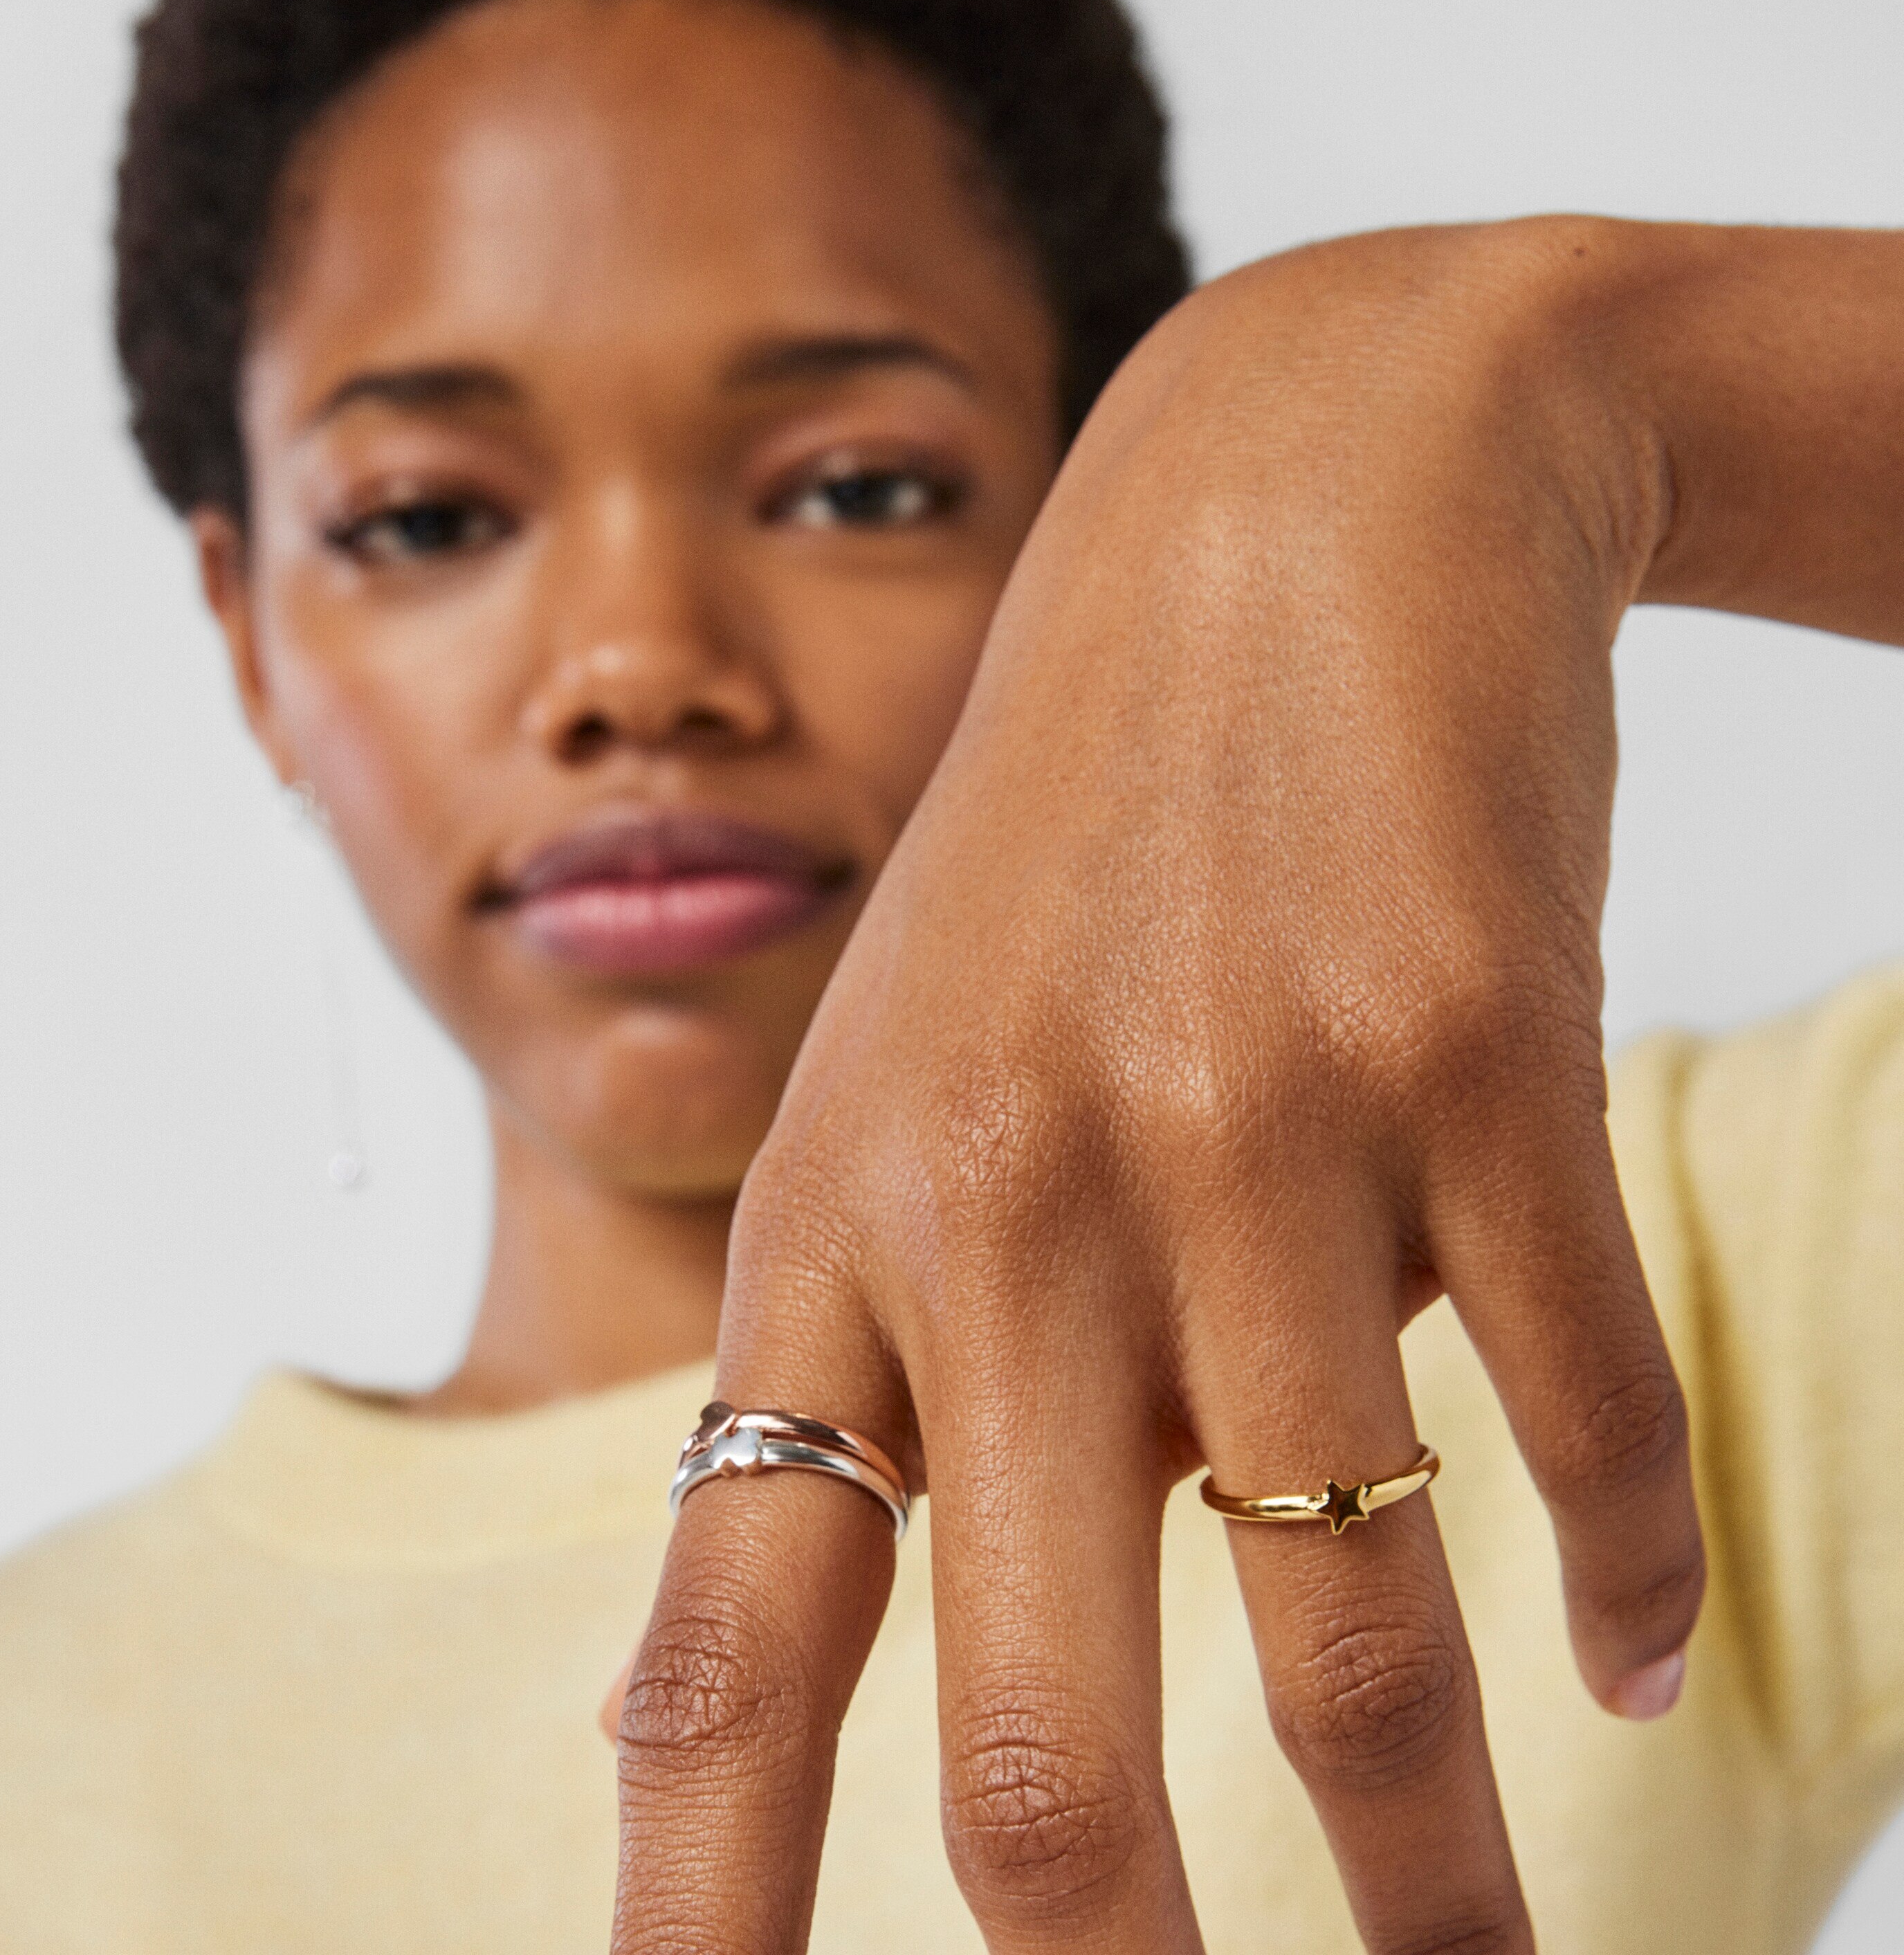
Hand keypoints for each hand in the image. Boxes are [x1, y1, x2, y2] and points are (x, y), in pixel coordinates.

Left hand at [610, 218, 1903, 1952]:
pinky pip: (1582, 1424)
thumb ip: (876, 1373)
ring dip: (1431, 1876)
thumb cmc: (1079, 856)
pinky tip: (1631, 1644)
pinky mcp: (1476, 1066)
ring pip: (1352, 1645)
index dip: (695, 1934)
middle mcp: (1016, 1215)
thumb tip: (795, 1681)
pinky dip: (1625, 1574)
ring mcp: (1253, 1140)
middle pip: (1041, 1761)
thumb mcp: (903, 1095)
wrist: (1286, 514)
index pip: (719, 1663)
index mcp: (838, 1238)